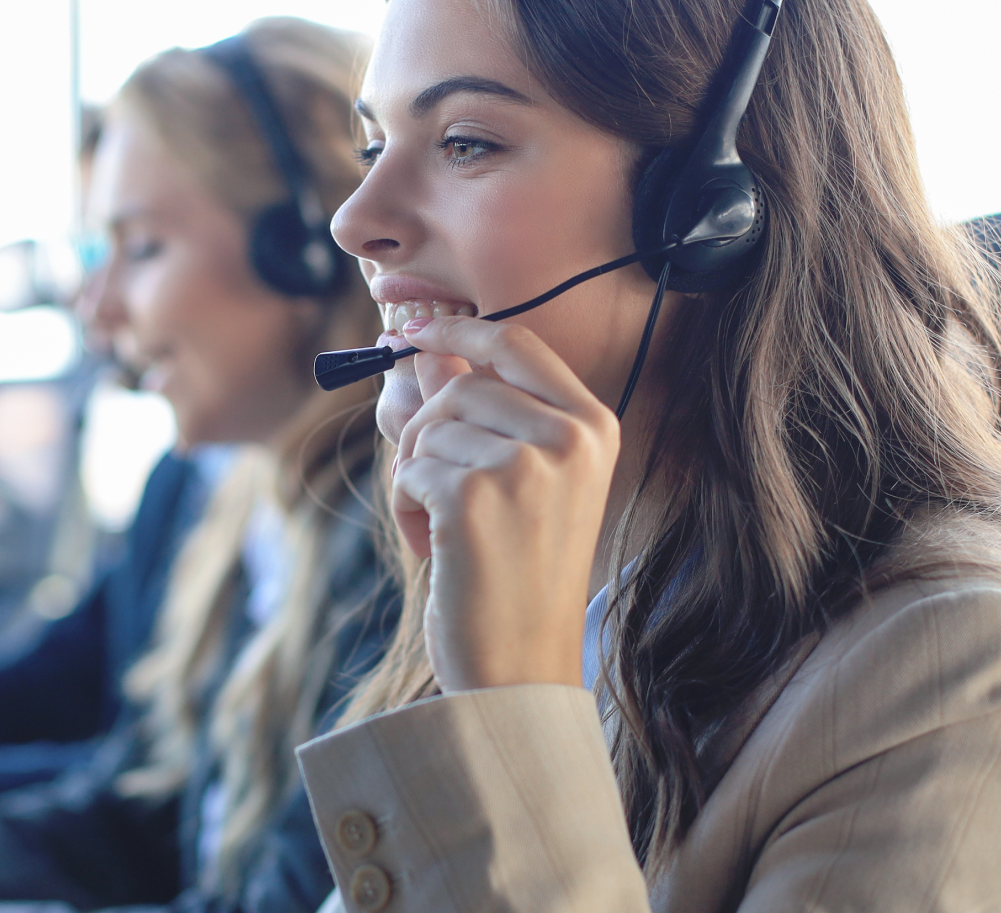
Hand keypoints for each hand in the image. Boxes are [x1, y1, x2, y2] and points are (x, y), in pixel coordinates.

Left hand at [392, 315, 618, 690]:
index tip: (413, 332)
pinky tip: (438, 551)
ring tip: (446, 533)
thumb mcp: (516, 483)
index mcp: (593, 428)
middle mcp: (570, 439)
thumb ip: (478, 413)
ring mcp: (526, 465)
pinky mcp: (476, 495)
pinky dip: (406, 510)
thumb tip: (423, 350)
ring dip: (415, 480)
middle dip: (426, 436)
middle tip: (435, 495)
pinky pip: (409, 471)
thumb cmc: (516, 579)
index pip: (516, 345)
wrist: (521, 669)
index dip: (458, 330)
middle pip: (460, 387)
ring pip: (429, 429)